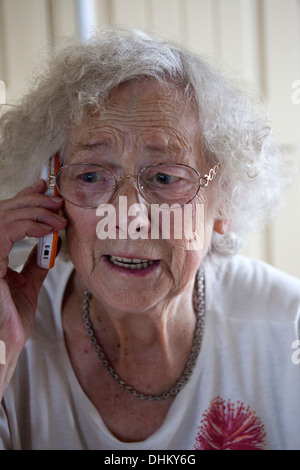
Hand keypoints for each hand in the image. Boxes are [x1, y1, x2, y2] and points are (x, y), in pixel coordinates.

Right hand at [0, 180, 66, 393]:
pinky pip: (6, 231)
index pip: (5, 217)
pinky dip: (29, 225)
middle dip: (32, 200)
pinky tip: (48, 230)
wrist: (5, 344)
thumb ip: (35, 263)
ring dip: (35, 212)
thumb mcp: (27, 284)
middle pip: (4, 211)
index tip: (45, 191)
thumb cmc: (12, 320)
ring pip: (5, 216)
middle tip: (56, 200)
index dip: (23, 199)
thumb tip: (50, 245)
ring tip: (58, 217)